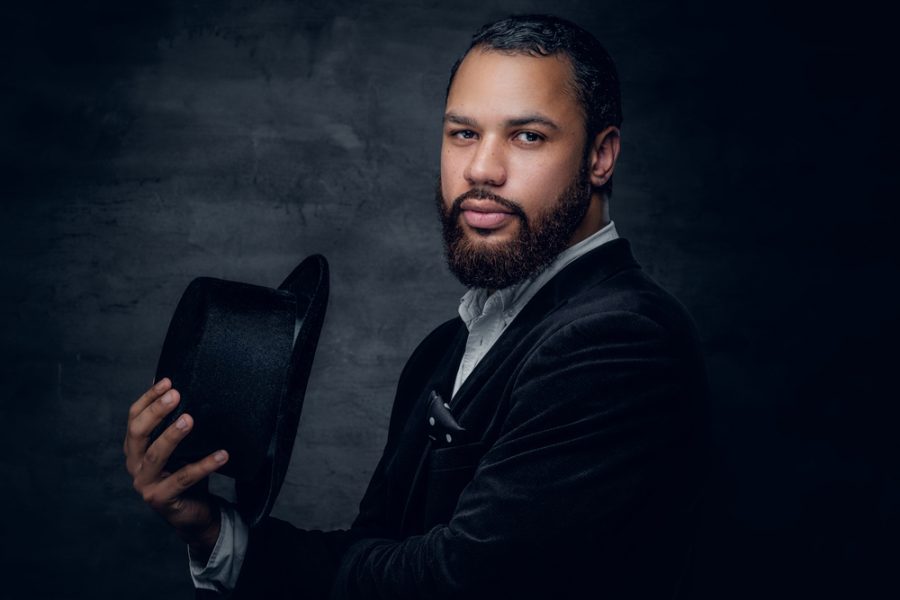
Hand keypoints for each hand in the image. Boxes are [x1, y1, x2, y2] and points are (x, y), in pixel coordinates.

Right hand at [124, 377, 228, 555]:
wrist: (193, 513)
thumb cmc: (185, 472)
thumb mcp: (180, 446)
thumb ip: (175, 423)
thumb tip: (180, 387)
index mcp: (135, 448)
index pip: (134, 418)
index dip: (148, 398)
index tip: (167, 381)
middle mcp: (134, 465)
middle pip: (138, 434)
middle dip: (156, 412)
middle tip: (175, 395)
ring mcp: (146, 484)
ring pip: (155, 456)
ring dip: (172, 436)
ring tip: (189, 419)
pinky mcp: (162, 499)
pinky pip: (184, 479)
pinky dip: (204, 465)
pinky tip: (222, 454)